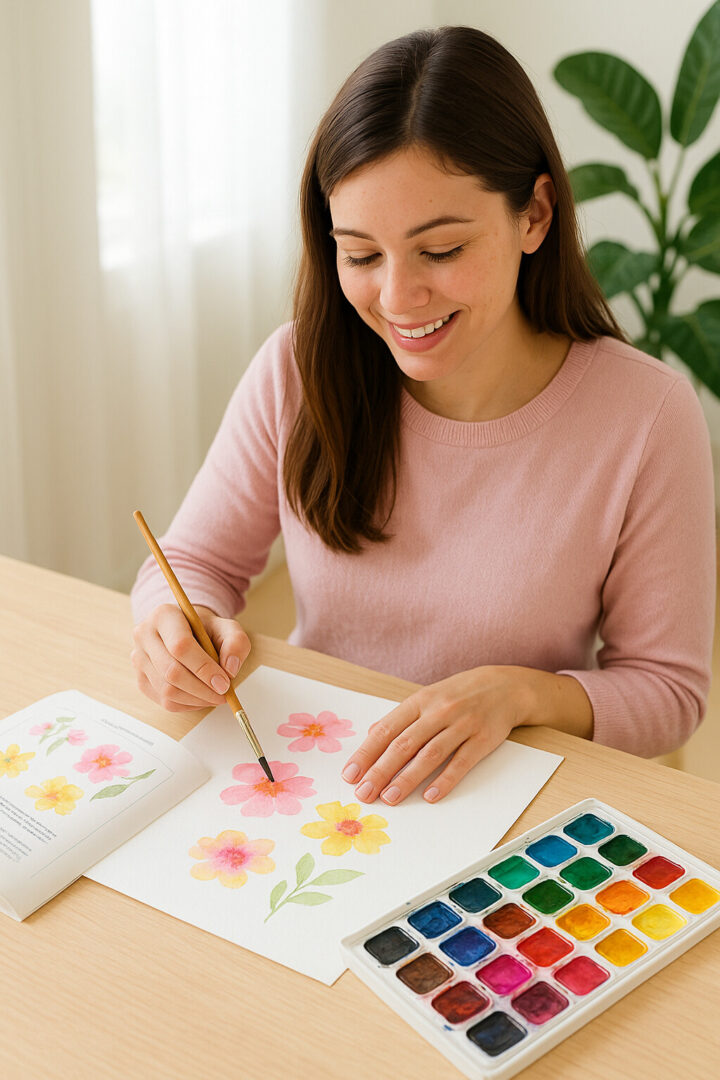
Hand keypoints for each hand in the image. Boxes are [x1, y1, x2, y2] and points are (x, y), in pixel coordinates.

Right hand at [131, 603, 250, 711]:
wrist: (188, 632)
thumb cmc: (206, 630)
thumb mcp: (228, 628)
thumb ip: (236, 643)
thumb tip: (229, 669)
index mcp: (164, 615)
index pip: (180, 646)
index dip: (204, 668)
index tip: (224, 682)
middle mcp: (144, 635)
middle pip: (171, 671)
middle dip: (202, 689)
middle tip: (223, 694)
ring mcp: (139, 658)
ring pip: (166, 690)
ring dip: (196, 699)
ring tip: (215, 696)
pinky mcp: (140, 678)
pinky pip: (163, 701)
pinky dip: (187, 705)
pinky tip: (201, 697)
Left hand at [340, 666, 591, 805]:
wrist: (506, 686)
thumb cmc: (460, 694)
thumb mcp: (428, 697)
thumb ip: (401, 717)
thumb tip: (371, 736)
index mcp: (420, 701)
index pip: (386, 729)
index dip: (366, 753)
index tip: (350, 775)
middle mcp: (439, 711)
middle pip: (404, 744)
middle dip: (380, 771)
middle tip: (364, 793)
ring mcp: (462, 724)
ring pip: (430, 755)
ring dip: (408, 779)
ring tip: (390, 798)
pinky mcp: (484, 739)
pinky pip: (462, 762)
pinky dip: (445, 780)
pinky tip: (431, 796)